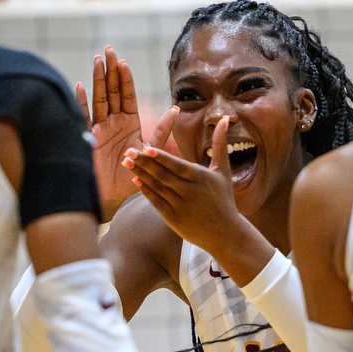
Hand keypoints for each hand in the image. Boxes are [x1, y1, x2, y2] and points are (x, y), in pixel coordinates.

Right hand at [74, 46, 177, 221]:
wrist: (111, 198)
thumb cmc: (131, 177)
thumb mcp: (150, 151)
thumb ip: (162, 131)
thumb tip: (177, 109)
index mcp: (129, 124)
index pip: (127, 96)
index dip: (125, 79)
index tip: (124, 62)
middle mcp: (113, 123)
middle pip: (111, 92)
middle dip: (110, 71)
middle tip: (109, 50)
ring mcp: (98, 129)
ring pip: (98, 99)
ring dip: (97, 80)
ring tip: (97, 60)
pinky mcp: (85, 138)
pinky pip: (82, 116)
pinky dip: (80, 102)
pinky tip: (80, 85)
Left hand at [125, 117, 272, 286]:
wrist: (225, 233)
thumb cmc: (224, 199)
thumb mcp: (223, 170)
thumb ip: (220, 143)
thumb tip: (225, 118)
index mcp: (201, 178)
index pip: (177, 165)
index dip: (161, 157)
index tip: (147, 148)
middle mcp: (190, 191)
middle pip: (163, 175)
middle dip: (144, 163)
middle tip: (128, 152)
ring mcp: (180, 205)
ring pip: (157, 187)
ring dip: (141, 174)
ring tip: (127, 162)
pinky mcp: (173, 218)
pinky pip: (156, 201)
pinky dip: (145, 191)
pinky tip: (135, 180)